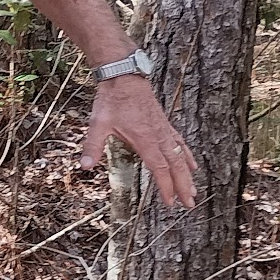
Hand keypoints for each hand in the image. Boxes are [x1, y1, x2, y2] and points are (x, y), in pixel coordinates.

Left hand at [80, 74, 196, 207]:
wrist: (125, 76)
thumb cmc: (112, 100)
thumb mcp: (98, 124)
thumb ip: (92, 147)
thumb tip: (84, 167)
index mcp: (145, 140)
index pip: (160, 169)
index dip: (166, 187)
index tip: (171, 203)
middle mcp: (159, 136)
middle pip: (176, 166)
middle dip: (184, 186)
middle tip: (190, 204)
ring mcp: (164, 130)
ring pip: (181, 156)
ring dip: (188, 174)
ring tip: (194, 191)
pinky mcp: (164, 124)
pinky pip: (180, 143)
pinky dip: (187, 156)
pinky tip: (192, 164)